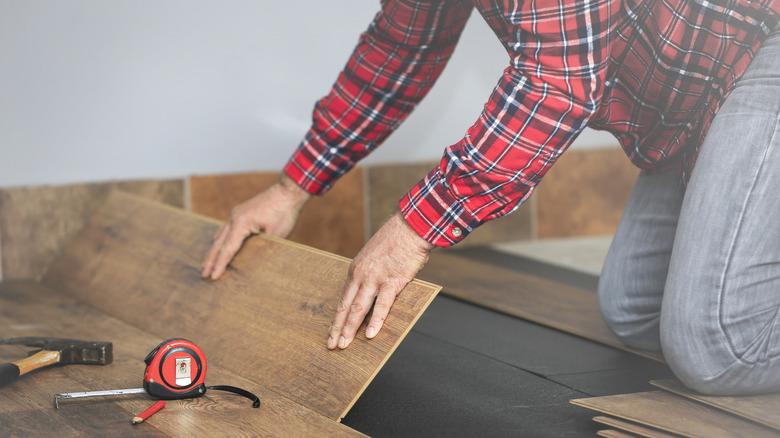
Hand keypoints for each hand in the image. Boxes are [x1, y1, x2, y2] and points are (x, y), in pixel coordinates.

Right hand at [201, 173, 310, 279]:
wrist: (288, 191)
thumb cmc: (284, 212)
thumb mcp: (275, 235)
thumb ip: (261, 247)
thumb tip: (253, 260)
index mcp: (241, 223)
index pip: (227, 249)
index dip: (220, 265)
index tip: (213, 277)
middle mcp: (234, 218)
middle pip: (219, 243)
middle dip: (211, 260)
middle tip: (204, 275)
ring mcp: (237, 214)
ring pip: (221, 235)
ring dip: (214, 250)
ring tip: (206, 264)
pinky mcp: (242, 212)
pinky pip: (227, 228)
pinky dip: (221, 238)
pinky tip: (216, 243)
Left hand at [327, 211, 434, 349]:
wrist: (410, 226)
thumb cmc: (396, 241)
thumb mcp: (374, 256)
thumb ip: (370, 273)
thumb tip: (370, 290)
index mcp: (356, 269)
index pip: (343, 298)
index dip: (337, 317)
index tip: (332, 331)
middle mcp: (361, 275)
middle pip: (346, 306)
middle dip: (338, 328)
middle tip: (332, 345)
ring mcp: (375, 279)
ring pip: (359, 308)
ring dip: (350, 328)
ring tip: (344, 345)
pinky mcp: (392, 281)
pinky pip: (382, 305)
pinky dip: (376, 321)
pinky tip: (371, 334)